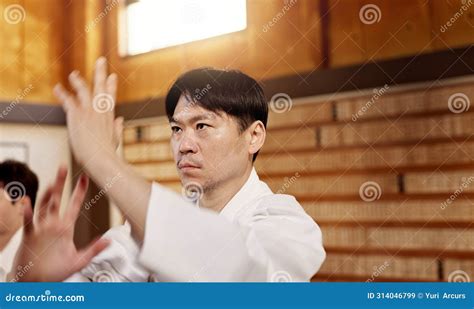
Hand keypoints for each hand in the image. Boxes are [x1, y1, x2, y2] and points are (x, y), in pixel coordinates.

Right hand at [8, 167, 109, 281]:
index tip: (84, 177)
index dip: (78, 191)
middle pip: (56, 199)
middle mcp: (53, 225)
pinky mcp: (30, 237)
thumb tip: (109, 241)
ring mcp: (41, 229)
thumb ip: (94, 250)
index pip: (73, 205)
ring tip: (51, 183)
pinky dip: (28, 213)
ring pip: (42, 207)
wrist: (37, 282)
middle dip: (60, 183)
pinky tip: (28, 203)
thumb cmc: (55, 272)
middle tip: (63, 167)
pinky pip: (29, 223)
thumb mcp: (79, 260)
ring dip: (46, 194)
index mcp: (65, 228)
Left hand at [53, 57, 123, 165]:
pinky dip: (62, 93)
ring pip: (84, 89)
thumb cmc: (107, 152)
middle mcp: (100, 110)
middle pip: (101, 86)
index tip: (112, 76)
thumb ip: (117, 127)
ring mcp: (89, 111)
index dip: (112, 85)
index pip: (111, 96)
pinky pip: (68, 101)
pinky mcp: (77, 114)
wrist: (100, 157)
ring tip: (73, 74)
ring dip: (78, 80)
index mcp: (109, 116)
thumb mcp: (115, 138)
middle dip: (101, 72)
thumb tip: (121, 120)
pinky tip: (57, 87)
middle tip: (101, 60)